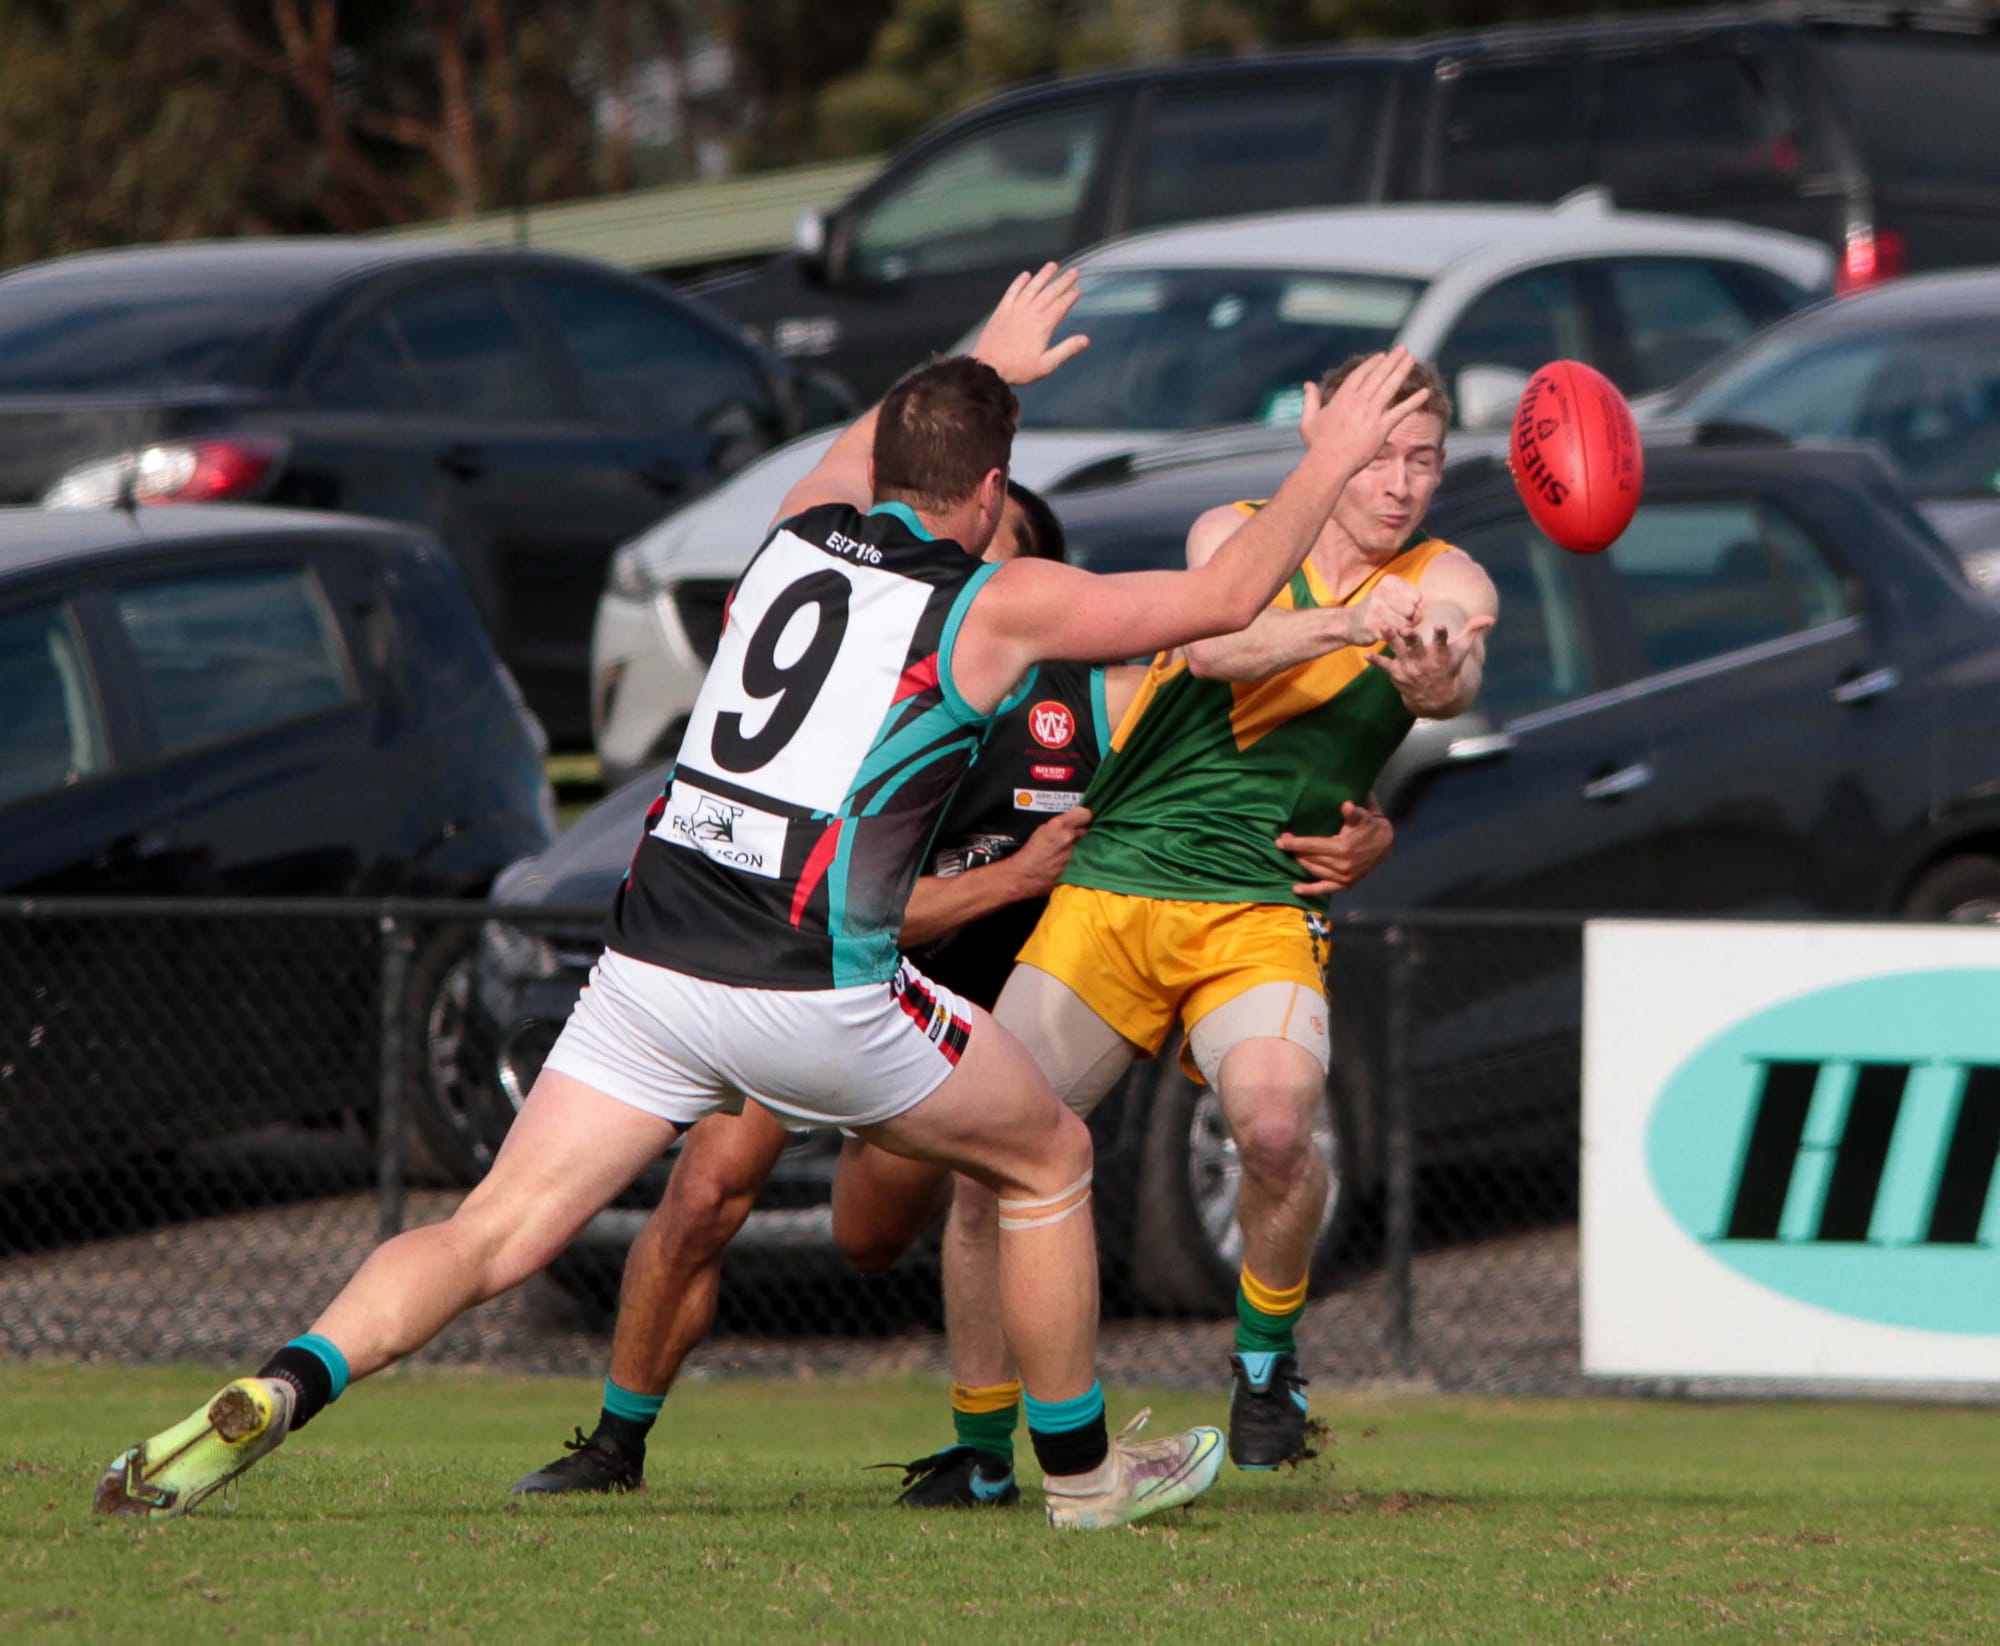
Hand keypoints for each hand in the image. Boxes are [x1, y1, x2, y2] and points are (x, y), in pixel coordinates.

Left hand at [972, 264, 1090, 386]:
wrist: (988, 368)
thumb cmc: (1018, 369)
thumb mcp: (1046, 366)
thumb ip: (1066, 350)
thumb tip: (1086, 340)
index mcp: (1043, 326)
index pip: (1061, 306)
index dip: (1070, 296)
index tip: (1077, 289)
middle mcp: (1030, 313)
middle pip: (1050, 292)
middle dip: (1062, 281)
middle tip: (1073, 272)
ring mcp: (1014, 310)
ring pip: (1032, 287)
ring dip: (1043, 275)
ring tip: (1053, 265)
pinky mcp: (1001, 311)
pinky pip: (1012, 292)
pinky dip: (1019, 282)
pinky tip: (1026, 275)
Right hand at [1007, 807, 1090, 896]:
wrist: (1023, 876)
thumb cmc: (1029, 852)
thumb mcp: (1042, 830)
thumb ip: (1059, 824)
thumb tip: (1071, 822)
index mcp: (1059, 826)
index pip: (1085, 814)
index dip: (1083, 817)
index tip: (1081, 819)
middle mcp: (1069, 839)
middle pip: (1085, 832)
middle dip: (1080, 834)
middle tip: (1070, 837)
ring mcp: (1073, 855)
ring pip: (1084, 847)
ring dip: (1078, 848)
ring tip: (1064, 852)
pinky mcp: (1075, 869)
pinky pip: (1081, 861)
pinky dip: (1075, 861)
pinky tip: (1064, 863)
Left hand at [1278, 801, 1393, 896]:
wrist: (1385, 844)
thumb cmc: (1369, 826)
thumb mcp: (1363, 817)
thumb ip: (1354, 813)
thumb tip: (1347, 805)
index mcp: (1343, 847)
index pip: (1312, 845)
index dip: (1294, 843)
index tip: (1279, 840)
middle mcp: (1342, 865)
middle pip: (1310, 858)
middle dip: (1294, 850)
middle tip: (1281, 842)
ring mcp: (1343, 877)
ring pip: (1313, 870)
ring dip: (1300, 863)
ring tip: (1290, 855)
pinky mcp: (1345, 884)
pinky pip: (1324, 889)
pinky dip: (1310, 890)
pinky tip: (1295, 889)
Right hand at [1297, 347, 1430, 478]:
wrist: (1328, 464)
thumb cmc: (1317, 445)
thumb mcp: (1308, 420)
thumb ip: (1310, 400)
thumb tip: (1308, 384)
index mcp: (1342, 397)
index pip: (1361, 374)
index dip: (1373, 363)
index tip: (1382, 356)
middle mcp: (1359, 401)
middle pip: (1378, 375)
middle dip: (1392, 360)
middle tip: (1403, 349)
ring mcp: (1371, 413)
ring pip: (1390, 387)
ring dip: (1402, 371)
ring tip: (1412, 359)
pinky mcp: (1382, 428)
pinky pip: (1401, 411)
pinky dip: (1414, 401)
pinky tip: (1425, 392)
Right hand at [1349, 573, 1420, 646]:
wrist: (1350, 622)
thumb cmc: (1378, 608)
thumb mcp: (1394, 595)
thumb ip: (1411, 601)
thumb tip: (1417, 616)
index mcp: (1389, 581)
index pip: (1417, 597)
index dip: (1414, 606)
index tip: (1403, 607)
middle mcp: (1380, 591)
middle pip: (1411, 610)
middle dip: (1410, 619)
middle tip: (1399, 619)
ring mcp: (1375, 608)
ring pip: (1404, 624)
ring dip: (1402, 629)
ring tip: (1393, 626)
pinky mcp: (1371, 625)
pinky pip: (1394, 634)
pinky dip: (1393, 636)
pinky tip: (1385, 632)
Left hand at [1366, 610, 1496, 717]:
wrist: (1435, 699)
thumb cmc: (1449, 669)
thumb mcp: (1462, 652)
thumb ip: (1473, 631)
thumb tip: (1490, 618)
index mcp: (1440, 656)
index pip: (1442, 643)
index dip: (1441, 635)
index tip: (1440, 625)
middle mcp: (1424, 662)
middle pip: (1417, 647)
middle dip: (1412, 639)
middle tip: (1407, 629)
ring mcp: (1409, 668)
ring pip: (1398, 651)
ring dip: (1390, 640)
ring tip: (1382, 627)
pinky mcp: (1397, 673)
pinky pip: (1385, 666)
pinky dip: (1376, 662)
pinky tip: (1366, 655)